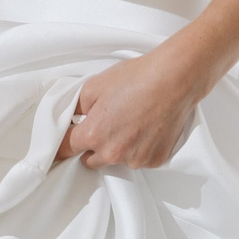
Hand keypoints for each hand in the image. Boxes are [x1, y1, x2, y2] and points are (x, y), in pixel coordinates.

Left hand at [56, 47, 210, 170]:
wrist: (174, 79)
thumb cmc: (137, 78)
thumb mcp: (94, 86)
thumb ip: (76, 107)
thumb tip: (72, 119)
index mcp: (93, 135)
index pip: (66, 150)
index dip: (63, 144)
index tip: (63, 144)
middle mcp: (113, 153)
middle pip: (90, 160)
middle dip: (93, 146)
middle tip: (106, 125)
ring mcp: (135, 159)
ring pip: (117, 160)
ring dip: (119, 148)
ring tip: (132, 122)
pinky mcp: (155, 160)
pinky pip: (139, 159)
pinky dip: (140, 148)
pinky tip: (147, 128)